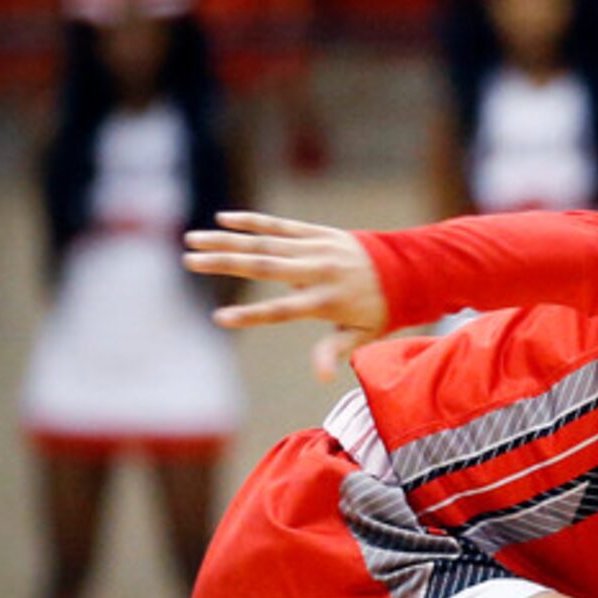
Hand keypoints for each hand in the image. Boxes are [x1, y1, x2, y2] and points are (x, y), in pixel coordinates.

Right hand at [184, 210, 389, 382]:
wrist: (408, 269)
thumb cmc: (380, 309)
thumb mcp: (363, 334)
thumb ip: (335, 350)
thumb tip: (322, 378)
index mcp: (326, 301)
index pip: (281, 310)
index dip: (250, 315)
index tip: (219, 318)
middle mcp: (318, 272)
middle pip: (265, 267)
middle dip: (225, 263)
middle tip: (188, 261)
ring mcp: (316, 249)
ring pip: (265, 243)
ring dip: (227, 240)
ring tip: (193, 240)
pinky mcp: (318, 233)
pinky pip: (281, 225)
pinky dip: (253, 221)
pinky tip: (224, 219)